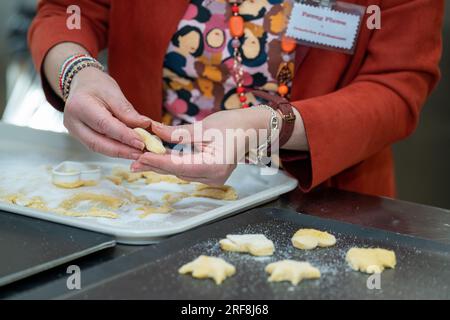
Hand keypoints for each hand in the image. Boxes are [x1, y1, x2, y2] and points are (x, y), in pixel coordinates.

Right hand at [63, 67, 150, 158]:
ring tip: (138, 154)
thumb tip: (144, 124)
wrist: (81, 84)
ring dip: (120, 153)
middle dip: (122, 151)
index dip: (124, 136)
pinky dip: (115, 150)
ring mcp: (75, 131)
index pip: (104, 125)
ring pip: (99, 147)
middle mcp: (73, 122)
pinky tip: (129, 150)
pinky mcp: (81, 137)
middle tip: (141, 154)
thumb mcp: (113, 91)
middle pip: (99, 142)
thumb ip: (126, 110)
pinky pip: (99, 146)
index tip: (141, 143)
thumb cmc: (97, 85)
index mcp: (79, 106)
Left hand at [131, 107, 273, 184]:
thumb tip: (153, 131)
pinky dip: (174, 165)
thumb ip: (177, 133)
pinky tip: (160, 159)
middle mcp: (214, 178)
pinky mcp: (212, 176)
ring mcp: (214, 179)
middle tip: (133, 160)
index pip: (178, 165)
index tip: (140, 157)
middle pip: (177, 172)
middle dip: (156, 165)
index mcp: (214, 166)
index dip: (157, 161)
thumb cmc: (233, 124)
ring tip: (143, 158)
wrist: (253, 129)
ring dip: (163, 165)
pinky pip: (188, 172)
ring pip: (181, 173)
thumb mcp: (204, 127)